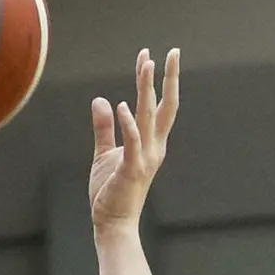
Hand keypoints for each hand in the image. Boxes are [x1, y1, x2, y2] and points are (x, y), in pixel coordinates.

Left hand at [89, 48, 179, 233]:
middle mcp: (154, 148)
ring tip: (147, 64)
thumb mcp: (105, 154)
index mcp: (150, 143)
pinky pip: (132, 142)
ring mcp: (145, 158)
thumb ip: (105, 128)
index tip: (150, 56)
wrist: (113, 223)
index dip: (155, 81)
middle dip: (168, 79)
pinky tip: (122, 105)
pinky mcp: (132, 170)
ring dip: (148, 90)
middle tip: (172, 51)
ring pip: (148, 117)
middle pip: (164, 106)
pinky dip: (128, 124)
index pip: (157, 106)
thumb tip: (101, 100)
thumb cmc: (111, 192)